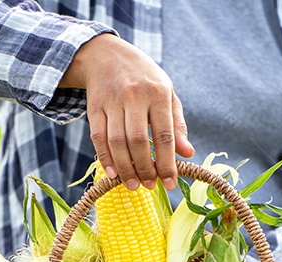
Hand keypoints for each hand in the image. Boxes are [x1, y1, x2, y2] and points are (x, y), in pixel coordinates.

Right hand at [61, 34, 193, 189]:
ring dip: (125, 167)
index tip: (170, 183)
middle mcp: (134, 95)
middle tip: (149, 186)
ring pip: (116, 141)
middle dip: (145, 168)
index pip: (164, 135)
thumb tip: (187, 153)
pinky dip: (105, 158)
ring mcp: (112, 101)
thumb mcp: (167, 95)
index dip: (166, 162)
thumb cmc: (145, 80)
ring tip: (133, 184)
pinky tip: (113, 173)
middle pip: (138, 140)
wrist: (107, 56)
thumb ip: (177, 125)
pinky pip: (98, 137)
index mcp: (158, 93)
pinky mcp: (94, 107)